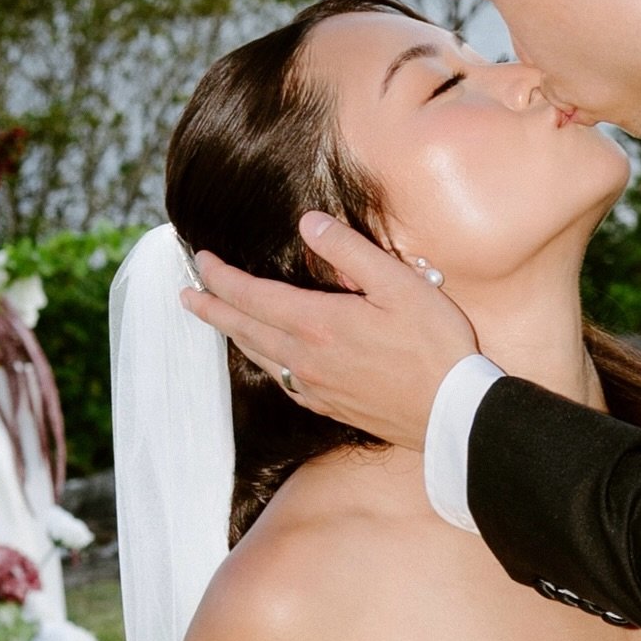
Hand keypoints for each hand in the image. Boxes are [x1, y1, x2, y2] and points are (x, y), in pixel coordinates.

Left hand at [179, 212, 478, 448]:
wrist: (452, 416)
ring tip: (217, 322)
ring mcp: (316, 388)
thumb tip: (307, 224)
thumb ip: (349, 252)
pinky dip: (265, 363)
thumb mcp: (399, 285)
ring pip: (260, 358)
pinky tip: (268, 360)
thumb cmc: (434, 347)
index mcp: (317, 323)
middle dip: (213, 309)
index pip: (252, 295)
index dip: (221, 277)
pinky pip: (283, 382)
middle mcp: (305, 359)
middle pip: (245, 330)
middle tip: (187, 296)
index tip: (201, 260)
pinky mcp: (331, 408)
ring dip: (233, 336)